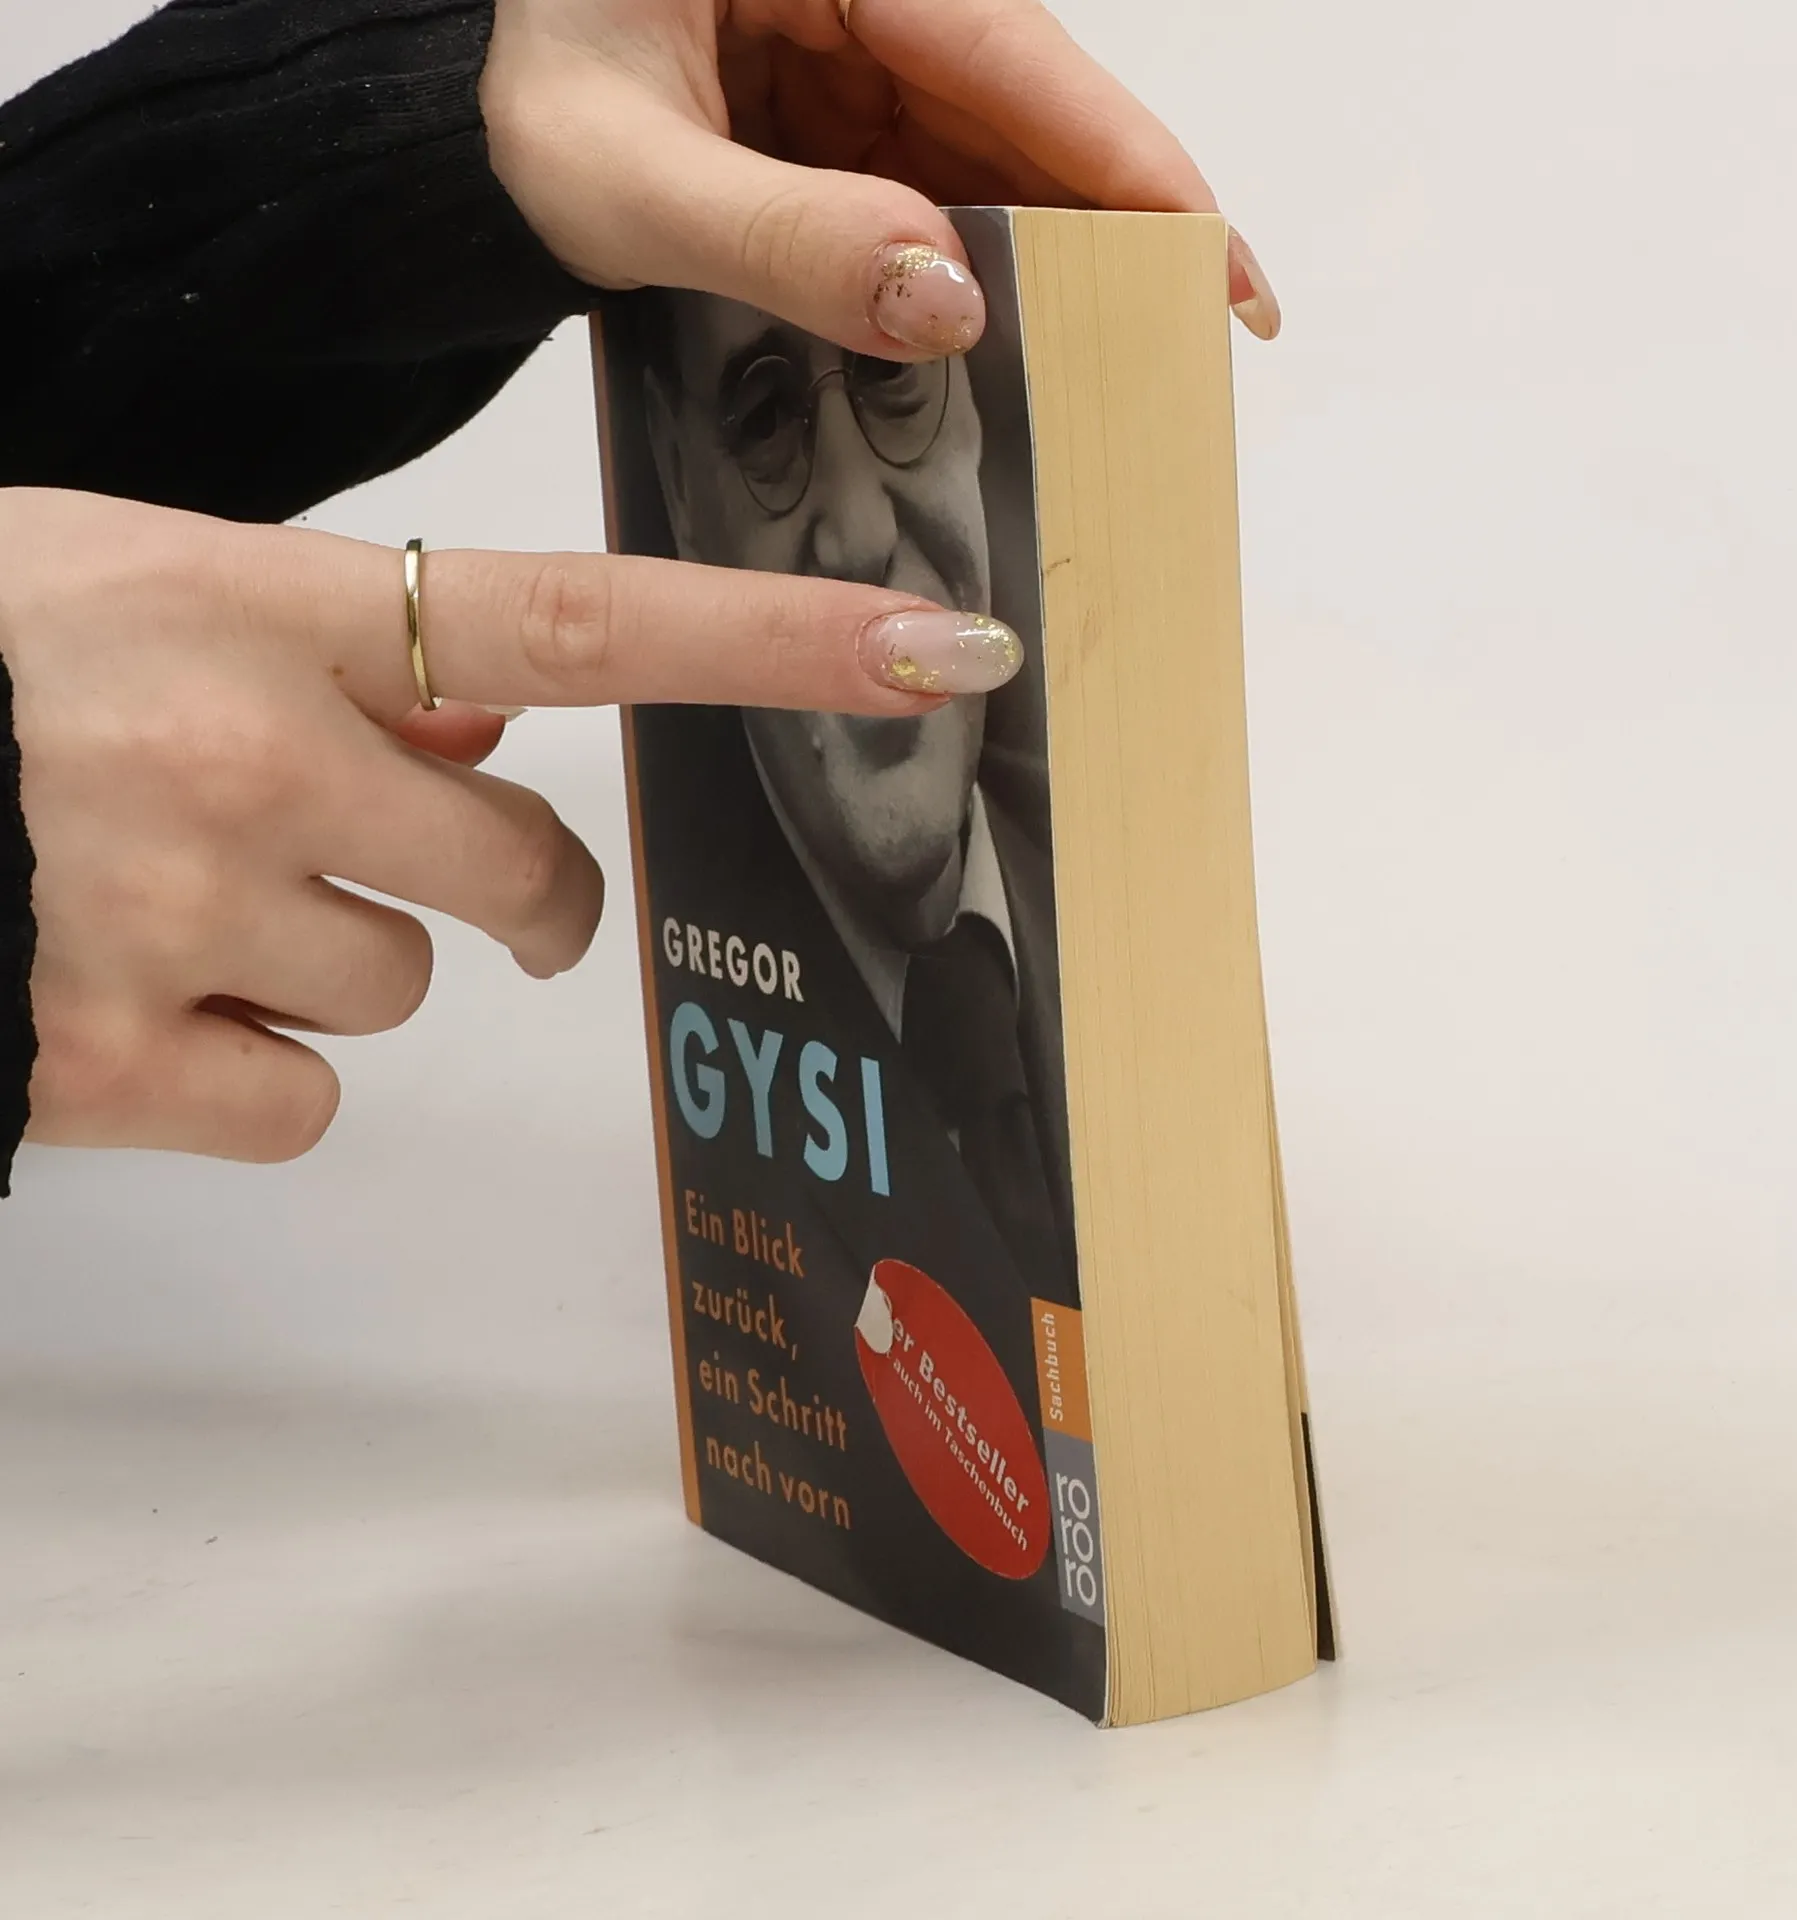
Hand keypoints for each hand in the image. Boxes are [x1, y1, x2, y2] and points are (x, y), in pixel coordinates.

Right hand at [1, 487, 1018, 1161]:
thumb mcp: (139, 583)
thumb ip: (339, 649)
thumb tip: (492, 719)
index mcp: (259, 610)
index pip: (582, 621)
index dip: (779, 639)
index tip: (939, 645)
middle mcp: (242, 759)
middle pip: (523, 873)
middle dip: (511, 891)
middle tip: (423, 863)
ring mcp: (177, 917)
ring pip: (406, 990)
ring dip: (334, 961)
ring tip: (180, 901)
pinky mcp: (108, 1059)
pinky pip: (302, 1099)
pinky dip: (250, 1067)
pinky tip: (137, 1000)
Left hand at [480, 0, 1279, 351]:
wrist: (452, 124)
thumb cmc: (508, 108)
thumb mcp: (625, 176)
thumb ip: (780, 239)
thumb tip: (953, 302)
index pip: (1014, 54)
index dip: (1132, 164)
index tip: (1219, 264)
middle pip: (1033, 106)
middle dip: (1121, 223)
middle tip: (1205, 339)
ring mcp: (860, 55)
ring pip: (999, 155)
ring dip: (1062, 257)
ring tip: (1129, 361)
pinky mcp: (845, 119)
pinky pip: (943, 189)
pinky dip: (983, 266)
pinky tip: (1018, 339)